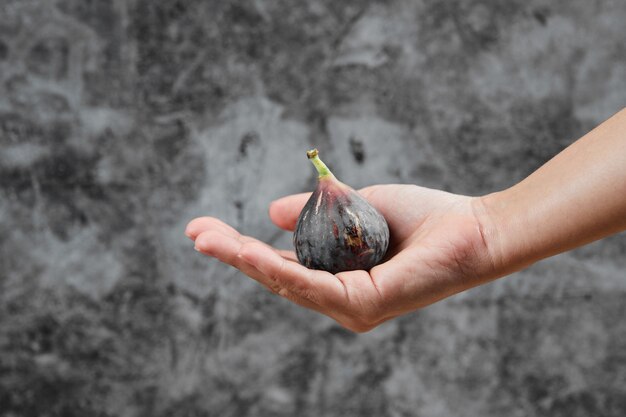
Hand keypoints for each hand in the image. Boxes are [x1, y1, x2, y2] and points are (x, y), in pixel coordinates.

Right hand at [185, 185, 497, 331]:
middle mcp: (339, 299)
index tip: (205, 228)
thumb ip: (315, 212)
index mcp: (337, 278)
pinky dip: (276, 267)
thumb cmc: (423, 218)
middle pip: (274, 277)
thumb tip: (269, 211)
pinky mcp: (364, 306)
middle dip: (231, 254)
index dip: (241, 248)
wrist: (474, 228)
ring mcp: (350, 307)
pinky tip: (246, 251)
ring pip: (285, 283)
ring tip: (206, 238)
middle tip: (194, 232)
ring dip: (243, 260)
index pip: (280, 265)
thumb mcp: (356, 206)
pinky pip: (311, 285)